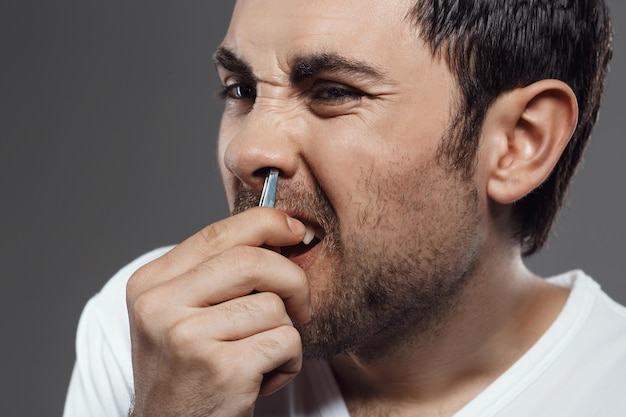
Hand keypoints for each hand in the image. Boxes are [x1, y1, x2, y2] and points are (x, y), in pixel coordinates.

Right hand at [126, 207, 310, 416]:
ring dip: (285, 333)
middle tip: (300, 305)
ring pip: (274, 306)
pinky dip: (289, 361)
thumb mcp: (183, 313)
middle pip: (251, 262)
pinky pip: (286, 341)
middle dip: (292, 279)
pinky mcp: (222, 368)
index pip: (217, 235)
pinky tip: (263, 377)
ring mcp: (189, 338)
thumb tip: (281, 231)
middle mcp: (161, 306)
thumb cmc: (188, 370)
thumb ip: (217, 273)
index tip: (295, 230)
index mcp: (151, 283)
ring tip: (260, 356)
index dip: (266, 223)